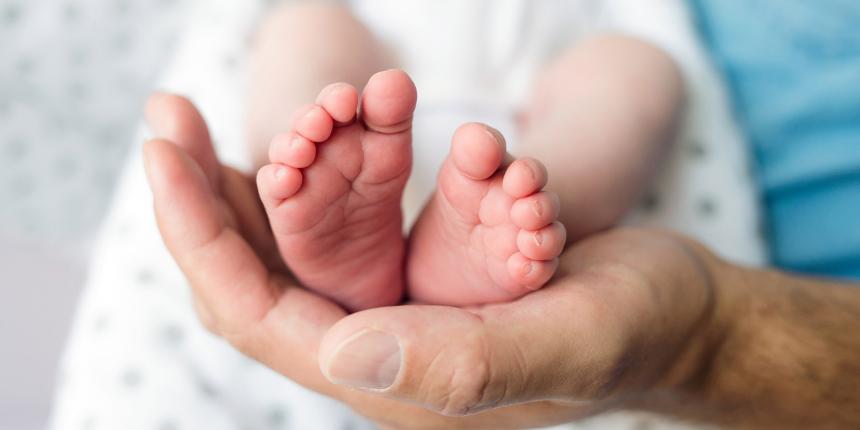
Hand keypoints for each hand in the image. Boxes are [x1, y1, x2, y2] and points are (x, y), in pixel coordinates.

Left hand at [143, 93, 721, 428]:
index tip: (162, 151)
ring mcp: (391, 315)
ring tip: (195, 123)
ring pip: (281, 254)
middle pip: (251, 280)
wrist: (675, 320)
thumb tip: (341, 356)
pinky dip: (294, 180)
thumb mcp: (569, 339)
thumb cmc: (636, 331)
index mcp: (396, 377)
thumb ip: (465, 360)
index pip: (258, 312)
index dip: (200, 234)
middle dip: (197, 200)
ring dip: (236, 184)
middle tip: (165, 116)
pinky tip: (280, 140)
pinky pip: (327, 233)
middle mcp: (377, 351)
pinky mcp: (413, 280)